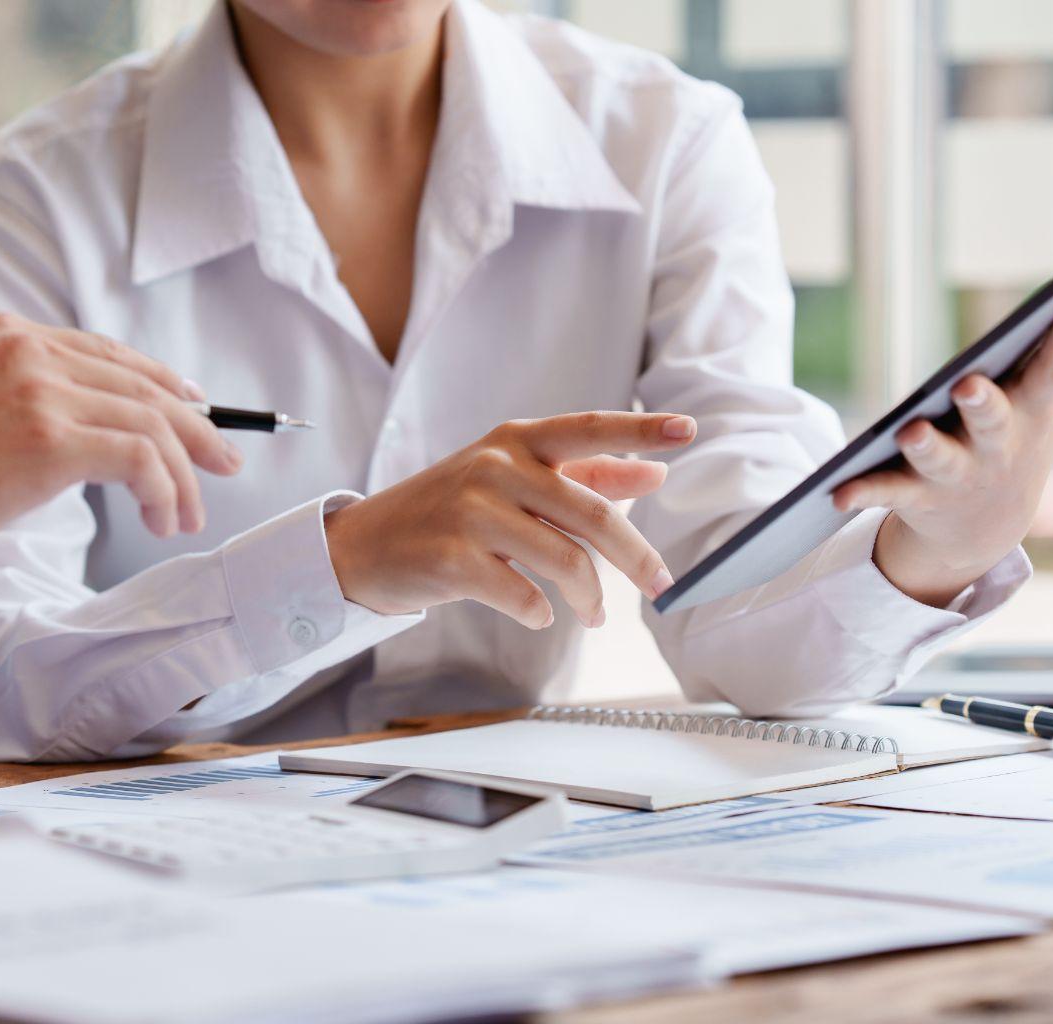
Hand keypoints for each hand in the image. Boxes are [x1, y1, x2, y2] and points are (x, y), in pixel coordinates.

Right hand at [0, 314, 241, 568]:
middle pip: (143, 384)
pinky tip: (163, 518)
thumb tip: (66, 441)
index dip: (160, 386)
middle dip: (194, 427)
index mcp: (8, 335)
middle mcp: (31, 349)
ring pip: (152, 422)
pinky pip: (140, 456)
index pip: (108, 354)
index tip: (191, 412)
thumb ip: (11, 402)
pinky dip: (164, 489)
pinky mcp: (50, 436)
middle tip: (223, 465)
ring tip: (187, 516)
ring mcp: (42, 389)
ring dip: (181, 474)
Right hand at [324, 412, 695, 628]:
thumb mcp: (514, 480)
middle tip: (661, 586)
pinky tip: (539, 615)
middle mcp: (496, 466)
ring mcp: (472, 511)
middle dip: (637, 556)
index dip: (640, 429)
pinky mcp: (453, 558)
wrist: (365, 546)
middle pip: (592, 513)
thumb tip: (654, 473)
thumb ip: (585, 474)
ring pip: (565, 560)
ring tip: (593, 614)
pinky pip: (524, 595)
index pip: (588, 429)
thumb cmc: (451, 510)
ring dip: (590, 598)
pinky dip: (541, 613)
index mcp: (517, 440)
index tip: (687, 430)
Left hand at [831, 292, 1052, 605]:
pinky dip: (863, 491)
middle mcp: (998, 444)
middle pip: (995, 419)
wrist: (983, 526)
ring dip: (926, 447)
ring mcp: (957, 472)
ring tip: (910, 432)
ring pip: (940, 459)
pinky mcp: (916, 494)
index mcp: (1035, 411)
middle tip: (970, 383)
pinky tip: (835, 492)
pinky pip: (887, 491)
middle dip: (985, 403)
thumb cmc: (1029, 438)